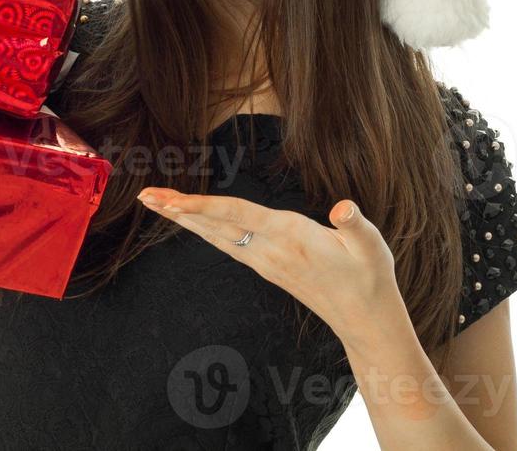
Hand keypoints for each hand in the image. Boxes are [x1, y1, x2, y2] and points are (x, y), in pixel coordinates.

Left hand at [136, 187, 407, 347]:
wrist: (365, 322)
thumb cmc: (371, 278)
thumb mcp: (372, 247)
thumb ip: (356, 224)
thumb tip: (344, 206)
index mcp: (290, 236)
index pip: (237, 214)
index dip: (204, 205)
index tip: (172, 200)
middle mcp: (269, 249)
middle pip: (215, 224)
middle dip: (179, 209)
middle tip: (144, 195)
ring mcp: (264, 261)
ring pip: (215, 234)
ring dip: (185, 218)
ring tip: (157, 203)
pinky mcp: (266, 267)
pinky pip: (226, 243)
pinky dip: (204, 227)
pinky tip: (192, 221)